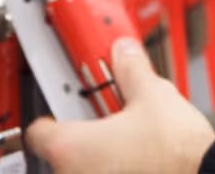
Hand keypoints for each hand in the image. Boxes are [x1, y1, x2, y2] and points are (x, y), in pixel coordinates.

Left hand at [24, 38, 214, 173]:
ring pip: (84, 171)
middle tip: (106, 119)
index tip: (66, 106)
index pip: (37, 132)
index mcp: (70, 149)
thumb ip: (130, 69)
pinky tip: (139, 162)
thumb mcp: (152, 95)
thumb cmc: (176, 152)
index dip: (52, 115)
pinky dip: (115, 171)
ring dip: (99, 159)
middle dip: (82, 135)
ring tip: (127, 142)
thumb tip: (124, 52)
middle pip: (61, 153)